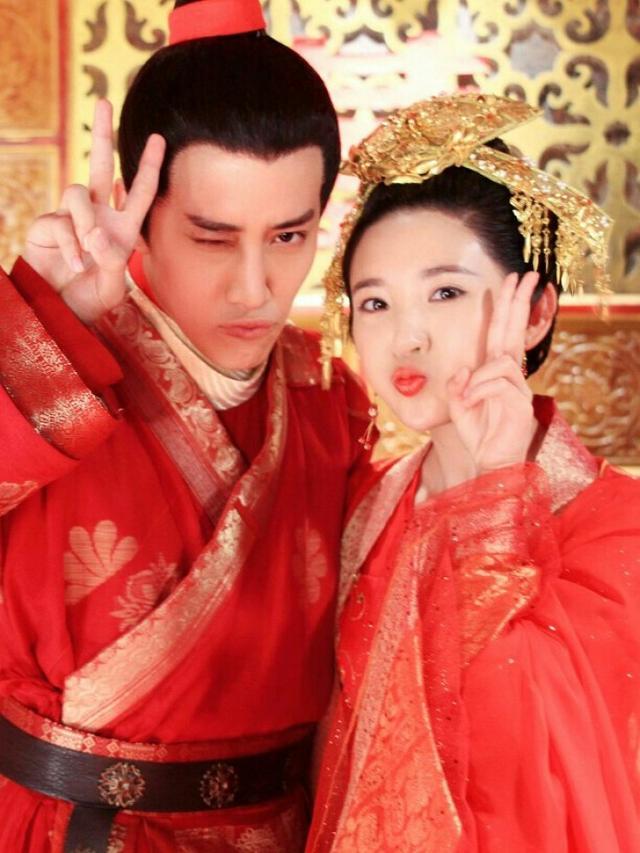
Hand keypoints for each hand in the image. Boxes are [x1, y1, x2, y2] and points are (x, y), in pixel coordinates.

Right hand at [23, 100, 165, 322]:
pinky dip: (71, 245)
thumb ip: (114, 261)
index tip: (160, 138)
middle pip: (98, 165)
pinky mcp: (47, 226)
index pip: (140, 191)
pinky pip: (60, 222)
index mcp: (122, 227)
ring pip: (78, 193)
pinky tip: (76, 265)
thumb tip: (99, 235)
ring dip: (87, 221)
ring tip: (91, 251)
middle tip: (104, 101)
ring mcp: (70, 218)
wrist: (61, 313)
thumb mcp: (114, 287)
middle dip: (102, 134)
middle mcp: (97, 215)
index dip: (149, 166)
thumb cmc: (91, 300)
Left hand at [448, 271, 538, 475]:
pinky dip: (478, 390)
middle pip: (515, 333)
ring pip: (500, 362)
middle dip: (518, 302)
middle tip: (527, 275)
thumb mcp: (457, 404)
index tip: (512, 282)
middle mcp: (511, 377)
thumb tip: (462, 370)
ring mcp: (519, 389)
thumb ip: (457, 384)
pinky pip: (497, 383)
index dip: (507, 308)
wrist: (490, 463)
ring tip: (465, 398)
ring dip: (478, 378)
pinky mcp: (521, 404)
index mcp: (497, 373)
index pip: (504, 334)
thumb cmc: (478, 434)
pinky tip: (471, 402)